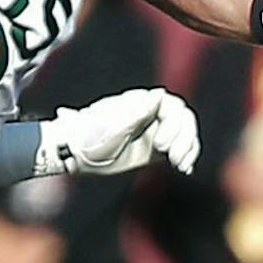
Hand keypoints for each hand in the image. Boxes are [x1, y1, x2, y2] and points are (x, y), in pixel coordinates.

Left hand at [44, 88, 201, 175]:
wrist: (74, 154)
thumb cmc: (87, 138)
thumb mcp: (111, 128)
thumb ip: (137, 113)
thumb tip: (158, 94)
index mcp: (140, 103)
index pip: (172, 106)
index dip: (175, 125)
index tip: (161, 146)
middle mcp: (150, 113)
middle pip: (183, 119)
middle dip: (184, 139)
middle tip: (174, 160)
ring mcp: (153, 130)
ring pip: (184, 133)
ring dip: (188, 149)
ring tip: (181, 166)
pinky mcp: (154, 148)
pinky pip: (178, 147)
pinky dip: (186, 156)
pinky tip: (185, 168)